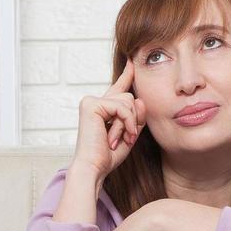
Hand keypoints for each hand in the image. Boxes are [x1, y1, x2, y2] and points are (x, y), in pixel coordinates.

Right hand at [72, 58, 148, 180]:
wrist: (94, 168)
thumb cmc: (107, 156)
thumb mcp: (129, 134)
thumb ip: (136, 117)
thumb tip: (139, 100)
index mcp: (102, 109)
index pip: (118, 88)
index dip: (126, 75)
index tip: (131, 62)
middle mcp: (94, 102)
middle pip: (129, 97)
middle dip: (132, 119)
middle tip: (125, 139)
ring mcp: (91, 102)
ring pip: (127, 101)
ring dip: (129, 123)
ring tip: (119, 140)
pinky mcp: (91, 104)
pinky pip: (121, 106)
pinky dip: (126, 122)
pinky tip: (120, 136)